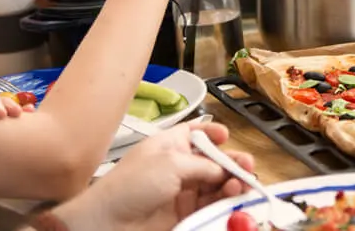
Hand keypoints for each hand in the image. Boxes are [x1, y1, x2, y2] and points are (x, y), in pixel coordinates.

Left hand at [52, 122, 253, 230]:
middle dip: (231, 162)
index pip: (195, 134)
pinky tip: (232, 198)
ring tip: (241, 184)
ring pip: (215, 184)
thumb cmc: (131, 185)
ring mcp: (181, 191)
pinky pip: (210, 205)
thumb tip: (224, 169)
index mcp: (170, 145)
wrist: (108, 224)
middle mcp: (177, 166)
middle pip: (212, 161)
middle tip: (247, 167)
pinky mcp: (184, 214)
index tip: (227, 137)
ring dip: (231, 182)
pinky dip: (223, 201)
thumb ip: (203, 164)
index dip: (212, 133)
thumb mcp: (171, 163)